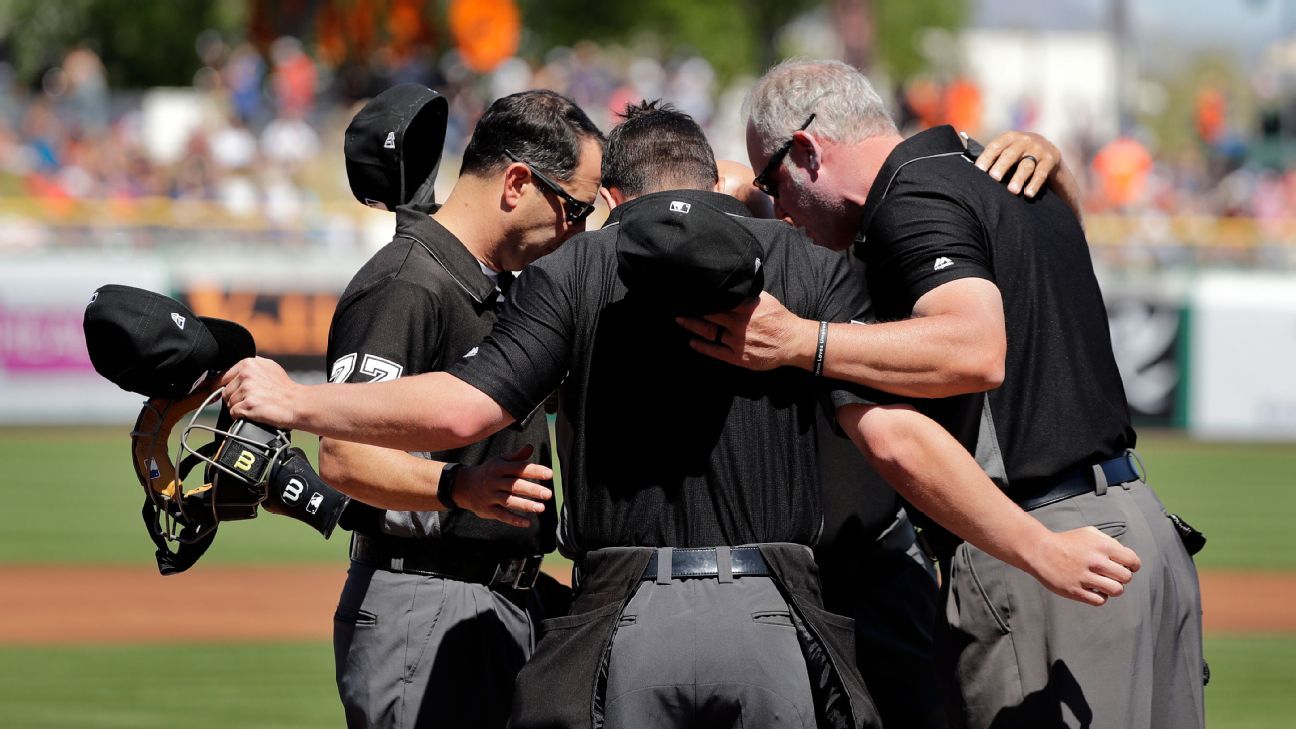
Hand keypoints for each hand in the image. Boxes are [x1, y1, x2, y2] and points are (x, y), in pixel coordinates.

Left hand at [219, 357, 299, 428]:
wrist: (297, 404)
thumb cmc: (285, 389)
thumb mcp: (270, 367)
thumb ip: (252, 366)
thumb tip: (237, 370)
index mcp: (248, 363)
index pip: (223, 376)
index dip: (222, 387)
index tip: (225, 393)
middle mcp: (246, 374)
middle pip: (224, 391)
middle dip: (233, 398)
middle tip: (250, 400)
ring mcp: (247, 389)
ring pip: (229, 403)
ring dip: (238, 407)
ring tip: (254, 406)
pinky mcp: (248, 404)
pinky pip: (233, 413)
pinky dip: (240, 416)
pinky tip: (253, 413)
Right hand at [453, 445, 553, 527]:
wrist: (464, 486)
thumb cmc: (489, 471)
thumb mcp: (500, 461)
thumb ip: (516, 457)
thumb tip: (530, 447)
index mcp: (499, 467)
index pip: (519, 468)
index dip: (534, 470)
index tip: (549, 474)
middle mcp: (494, 481)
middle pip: (515, 486)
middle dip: (532, 490)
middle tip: (548, 494)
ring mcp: (490, 496)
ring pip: (509, 501)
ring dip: (525, 505)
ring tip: (541, 508)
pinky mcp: (487, 510)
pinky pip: (502, 516)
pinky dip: (514, 520)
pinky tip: (527, 523)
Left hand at [675, 292, 814, 371]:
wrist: (793, 342)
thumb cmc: (779, 318)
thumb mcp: (766, 299)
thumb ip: (748, 292)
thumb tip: (735, 280)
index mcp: (746, 307)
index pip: (719, 298)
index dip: (703, 295)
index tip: (690, 290)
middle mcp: (739, 323)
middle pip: (710, 313)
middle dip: (694, 308)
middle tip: (679, 303)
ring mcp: (737, 341)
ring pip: (710, 331)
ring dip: (693, 325)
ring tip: (679, 319)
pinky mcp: (738, 357)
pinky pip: (716, 351)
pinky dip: (702, 346)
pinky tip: (691, 342)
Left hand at [975, 130, 1062, 197]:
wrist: (1050, 153)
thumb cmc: (1018, 156)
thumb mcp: (1007, 151)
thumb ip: (992, 156)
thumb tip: (966, 170)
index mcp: (1009, 137)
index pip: (995, 146)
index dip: (986, 158)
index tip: (978, 171)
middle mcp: (1024, 140)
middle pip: (1011, 154)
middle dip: (1002, 166)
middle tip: (994, 178)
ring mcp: (1039, 149)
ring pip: (1027, 165)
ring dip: (1019, 178)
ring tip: (1012, 191)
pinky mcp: (1051, 158)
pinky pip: (1042, 173)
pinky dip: (1035, 184)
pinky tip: (1028, 194)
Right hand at [1024, 526, 1141, 605]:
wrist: (1040, 550)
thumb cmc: (1067, 542)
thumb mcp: (1089, 533)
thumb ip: (1109, 542)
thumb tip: (1126, 558)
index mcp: (1102, 546)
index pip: (1132, 561)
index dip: (1133, 566)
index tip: (1127, 567)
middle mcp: (1096, 561)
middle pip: (1126, 577)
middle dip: (1121, 577)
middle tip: (1112, 575)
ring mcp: (1085, 577)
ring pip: (1116, 590)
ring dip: (1112, 588)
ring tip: (1103, 584)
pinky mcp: (1075, 591)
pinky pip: (1100, 600)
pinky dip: (1100, 596)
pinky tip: (1092, 589)